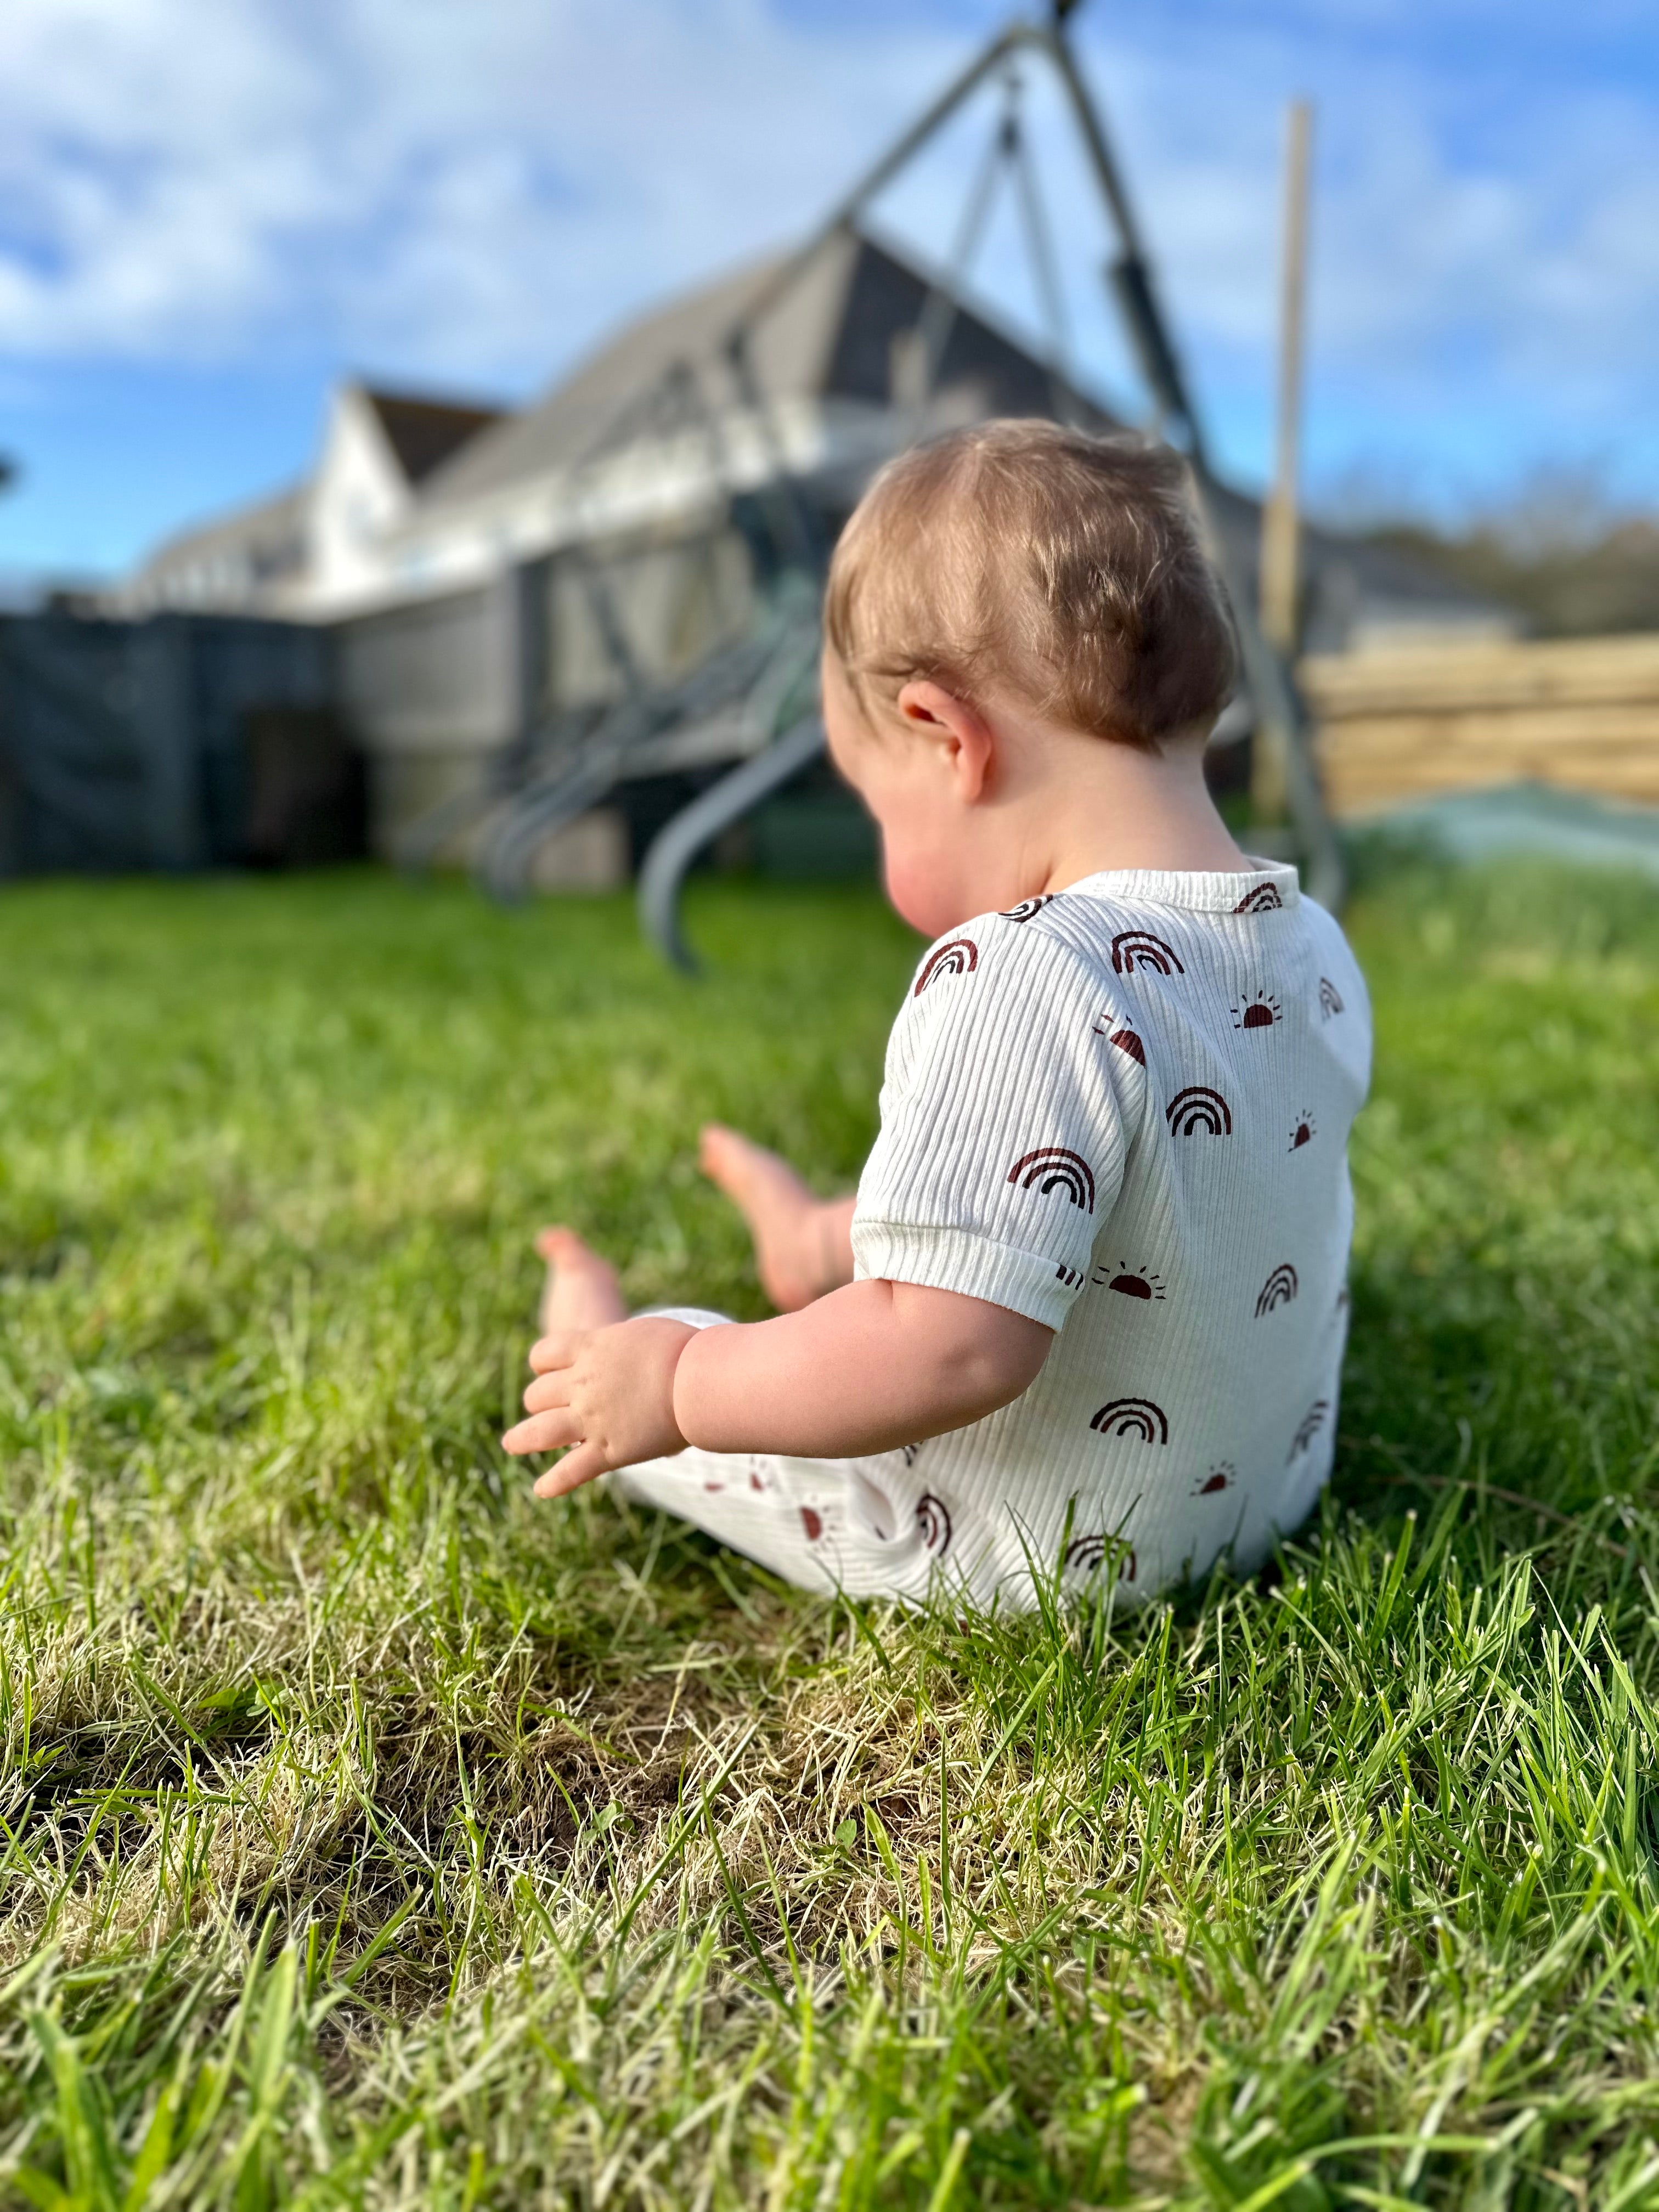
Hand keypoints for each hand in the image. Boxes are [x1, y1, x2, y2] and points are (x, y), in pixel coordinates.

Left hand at [502, 1316, 696, 1496]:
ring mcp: (592, 1419)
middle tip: (544, 1409)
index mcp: (589, 1349)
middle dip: (538, 1401)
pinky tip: (542, 1490)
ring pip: (540, 1432)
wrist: (699, 1378)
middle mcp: (582, 1384)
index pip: (544, 1354)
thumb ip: (621, 1347)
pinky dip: (555, 1483)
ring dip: (521, 1439)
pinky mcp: (609, 1451)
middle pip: (538, 1394)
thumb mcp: (642, 1333)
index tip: (547, 1370)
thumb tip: (626, 1356)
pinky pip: (572, 1471)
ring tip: (511, 1444)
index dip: (541, 1363)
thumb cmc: (682, 1349)